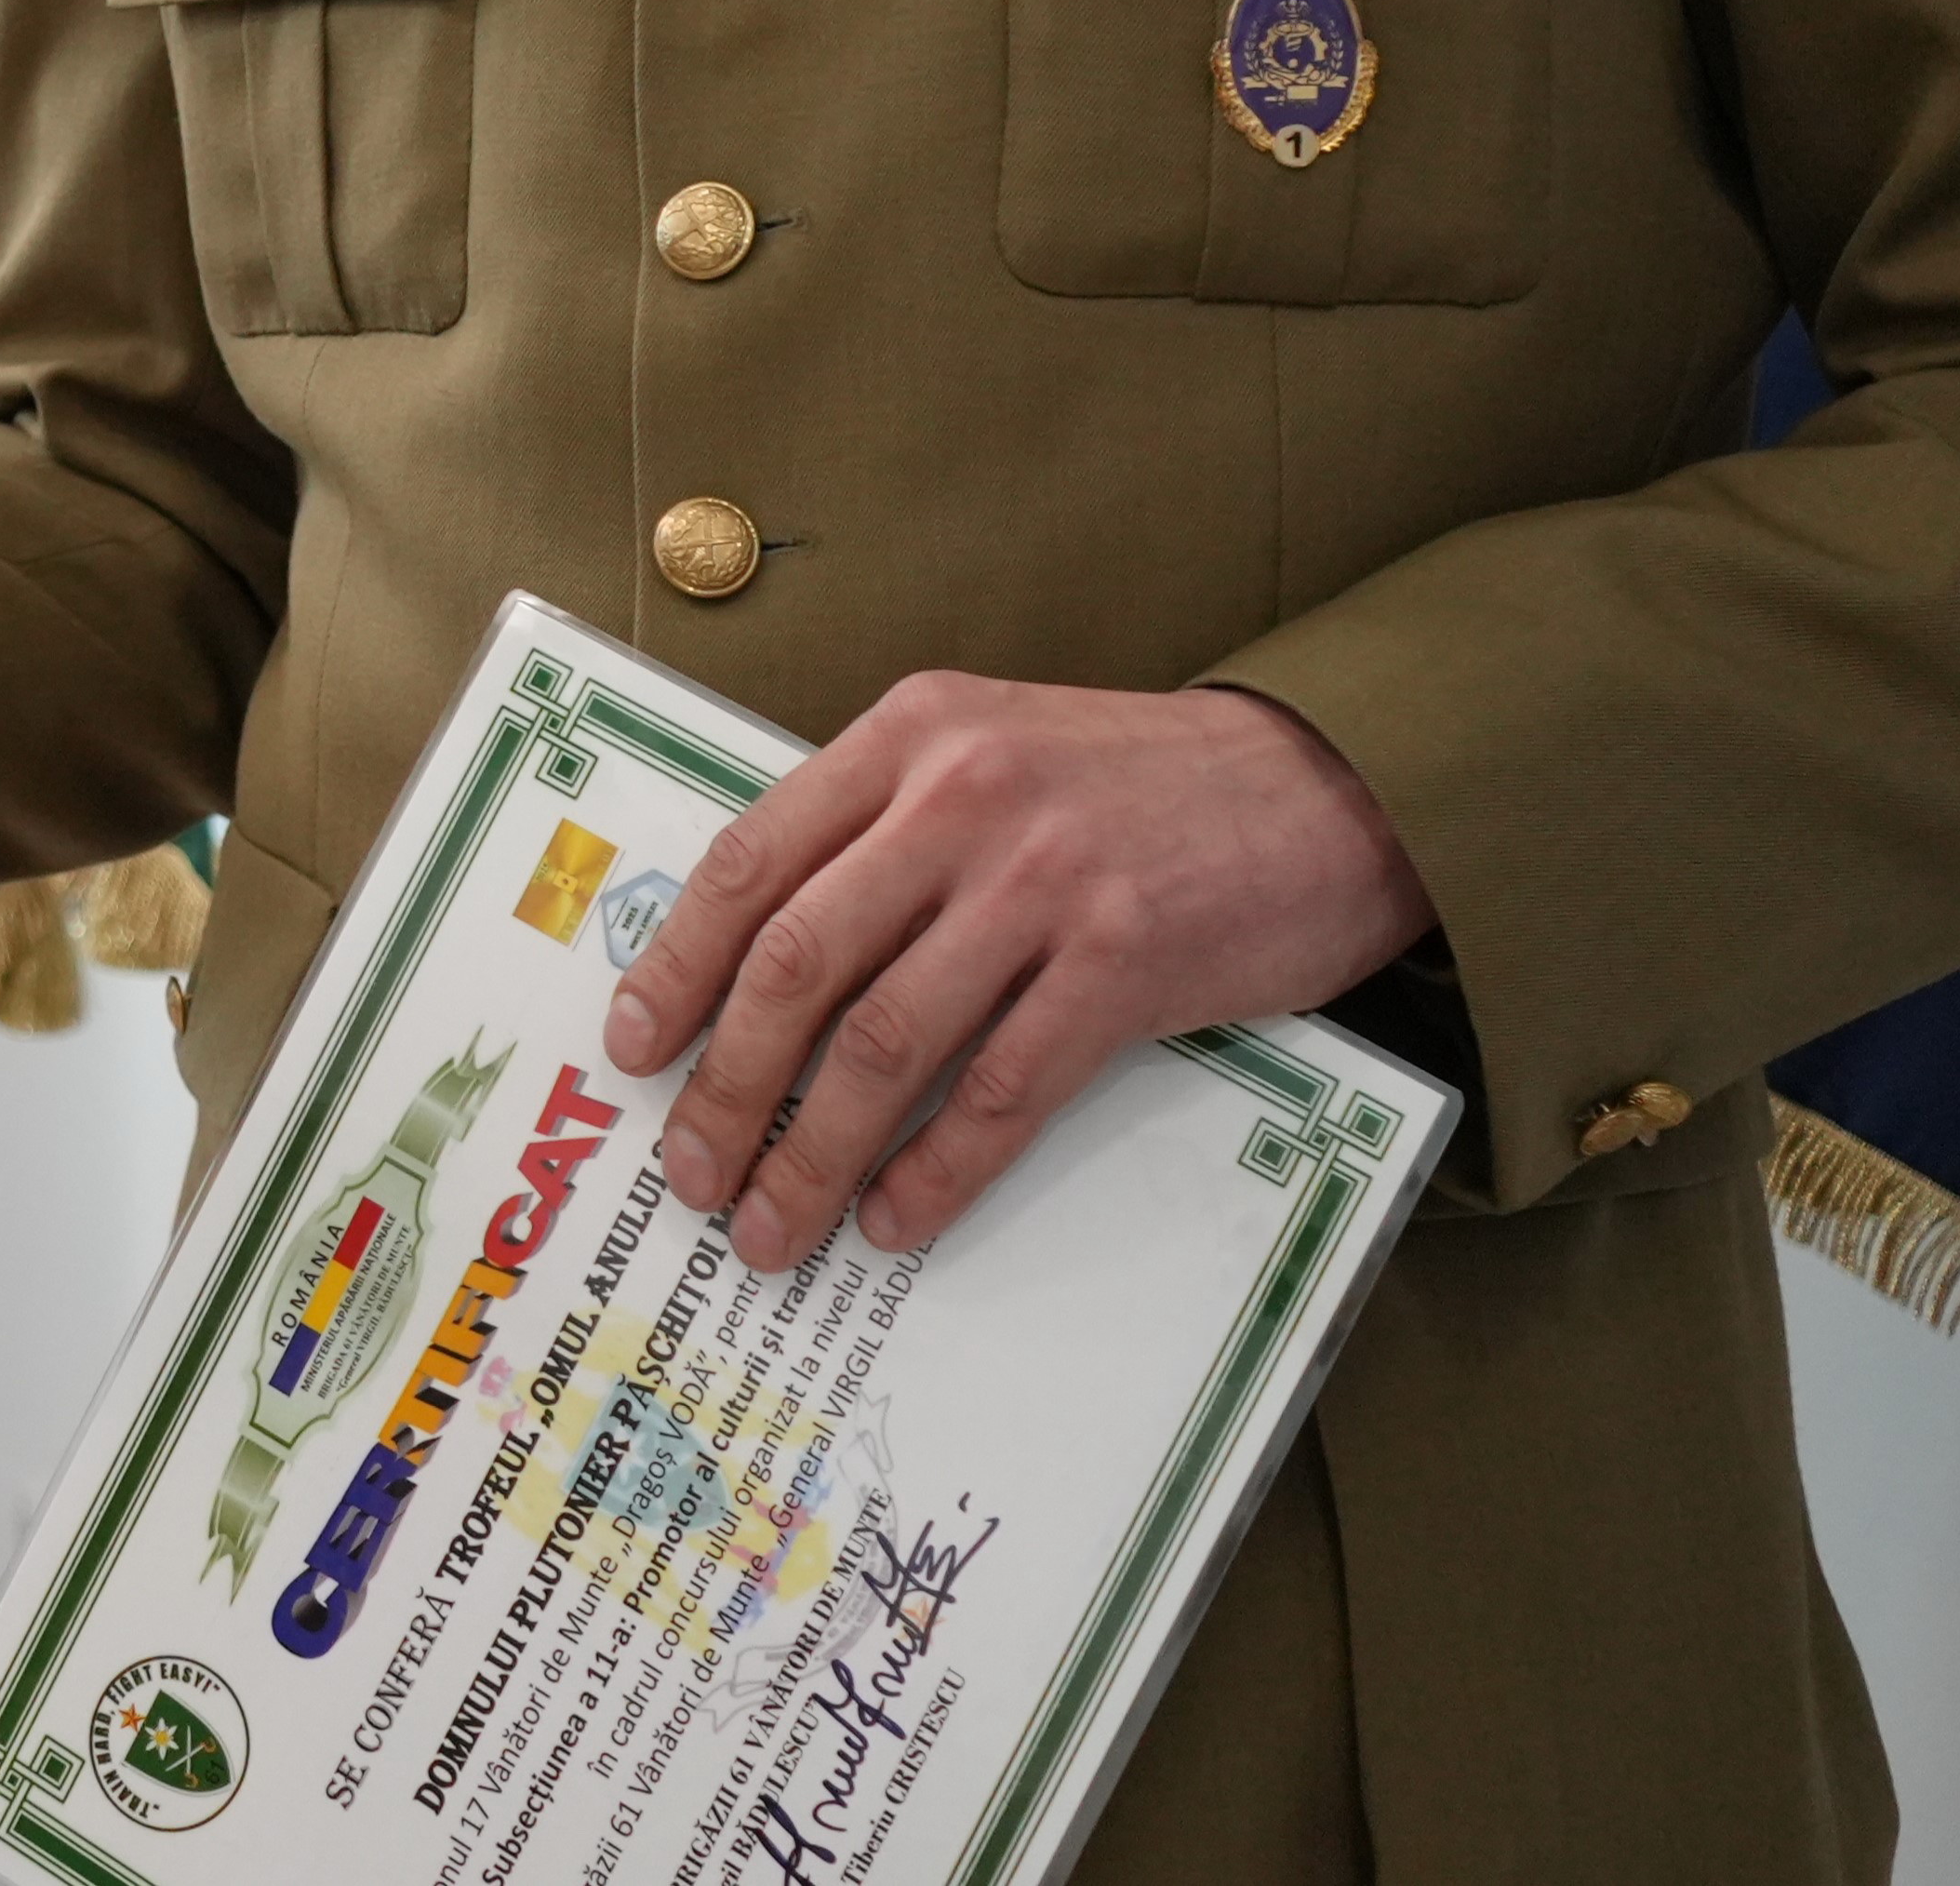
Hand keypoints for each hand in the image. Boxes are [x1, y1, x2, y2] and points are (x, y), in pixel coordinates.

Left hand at [601, 677, 1428, 1266]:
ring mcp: (1045, 880)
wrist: (1327, 783)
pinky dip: (935, 1167)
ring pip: (887, 1040)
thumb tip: (760, 958)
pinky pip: (1002, 1089)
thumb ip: (883, 824)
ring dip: (813, 1151)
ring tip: (772, 1224)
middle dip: (728, 1083)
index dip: (675, 965)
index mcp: (911, 735)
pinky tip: (894, 1216)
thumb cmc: (1137, 782)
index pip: (751, 860)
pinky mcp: (1127, 963)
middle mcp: (962, 797)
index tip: (632, 1047)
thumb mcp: (990, 748)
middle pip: (798, 962)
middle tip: (692, 1172)